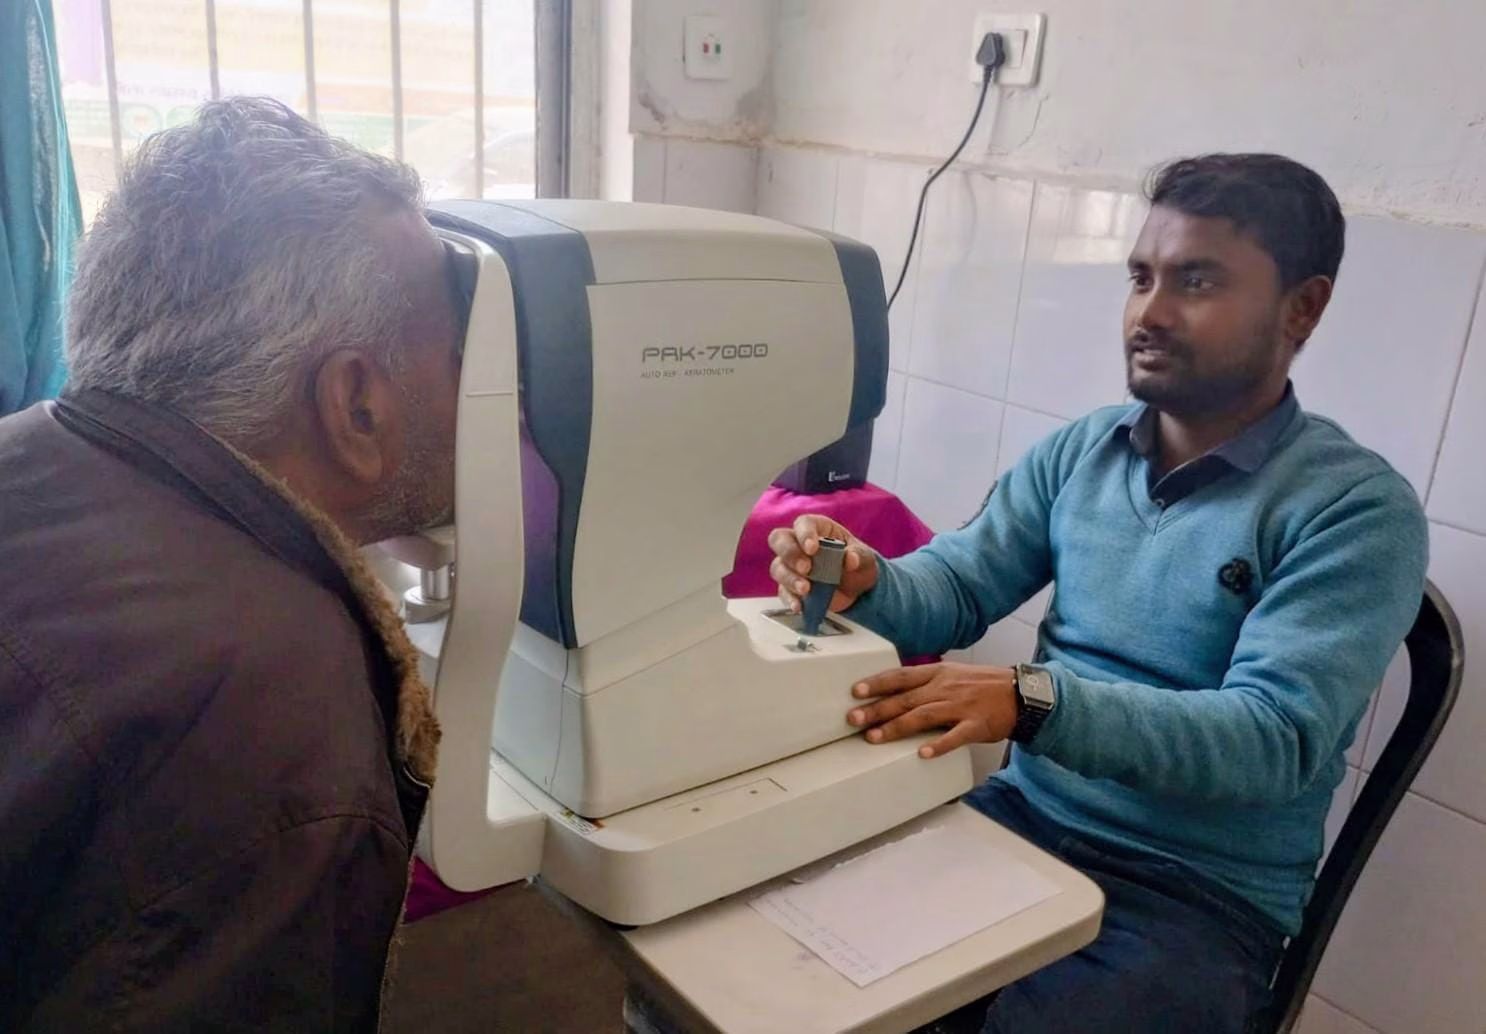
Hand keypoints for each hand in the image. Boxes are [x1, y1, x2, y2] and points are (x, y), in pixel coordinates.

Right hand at [767, 515, 877, 613]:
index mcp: (817, 528)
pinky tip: (799, 605)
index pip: (803, 524)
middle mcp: (798, 543)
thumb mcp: (865, 557)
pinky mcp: (790, 587)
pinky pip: (783, 591)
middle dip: (790, 554)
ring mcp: (791, 566)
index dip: (804, 534)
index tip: (812, 548)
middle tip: (806, 568)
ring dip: (790, 578)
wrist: (858, 588)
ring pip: (778, 567)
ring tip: (806, 589)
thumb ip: (858, 556)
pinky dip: (790, 599)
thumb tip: (851, 559)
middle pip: (780, 540)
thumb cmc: (857, 562)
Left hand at [847, 662, 1017, 758]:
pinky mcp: (975, 725)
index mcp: (938, 674)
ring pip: (923, 716)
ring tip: (874, 738)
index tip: (855, 691)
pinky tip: (922, 753)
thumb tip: (897, 690)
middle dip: (877, 709)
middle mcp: (945, 688)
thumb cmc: (983, 685)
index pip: (901, 676)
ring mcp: (960, 706)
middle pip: (906, 699)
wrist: (1021, 694)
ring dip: (897, 727)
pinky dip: (939, 745)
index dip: (877, 683)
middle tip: (853, 719)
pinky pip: (955, 736)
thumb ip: (926, 682)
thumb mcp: (953, 674)